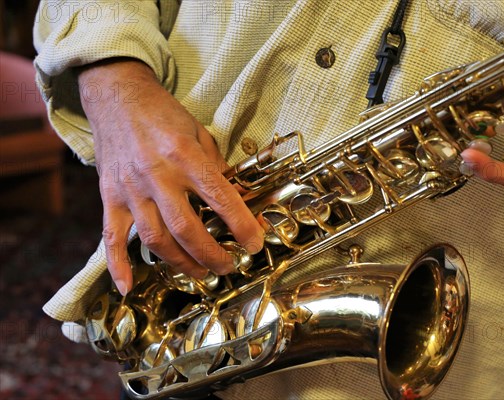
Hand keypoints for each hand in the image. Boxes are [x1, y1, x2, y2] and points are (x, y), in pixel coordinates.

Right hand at [79, 59, 263, 295]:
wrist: (117, 96)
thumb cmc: (164, 114)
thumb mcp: (200, 133)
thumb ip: (217, 168)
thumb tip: (240, 200)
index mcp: (185, 156)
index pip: (220, 198)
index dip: (241, 225)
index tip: (255, 244)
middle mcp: (157, 175)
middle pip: (186, 228)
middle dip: (211, 255)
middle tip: (227, 267)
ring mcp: (130, 189)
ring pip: (155, 238)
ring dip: (180, 263)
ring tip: (199, 274)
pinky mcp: (110, 197)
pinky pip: (111, 237)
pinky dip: (118, 265)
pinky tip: (127, 288)